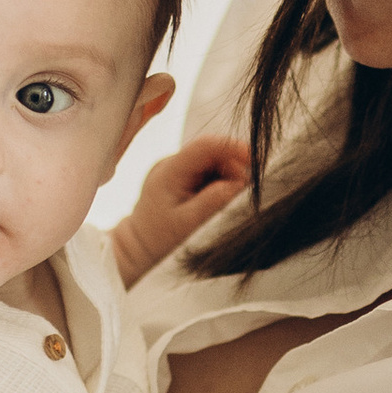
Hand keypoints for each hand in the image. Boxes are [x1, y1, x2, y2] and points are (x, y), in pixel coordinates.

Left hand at [111, 136, 252, 287]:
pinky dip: (218, 183)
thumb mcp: (189, 223)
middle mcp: (171, 163)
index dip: (233, 147)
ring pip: (212, 161)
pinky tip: (214, 201)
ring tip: (224, 202)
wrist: (137, 246)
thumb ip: (214, 201)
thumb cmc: (158, 239)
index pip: (205, 145)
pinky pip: (207, 171)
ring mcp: (175, 168)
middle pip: (212, 152)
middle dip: (232, 168)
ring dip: (226, 177)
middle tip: (242, 193)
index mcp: (169, 171)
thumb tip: (240, 182)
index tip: (254, 160)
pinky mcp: (180, 176)